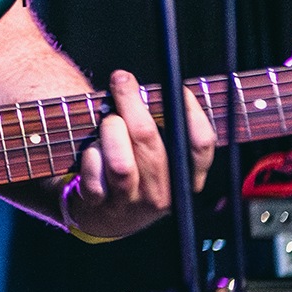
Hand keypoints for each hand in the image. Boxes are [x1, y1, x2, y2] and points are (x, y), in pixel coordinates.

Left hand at [61, 70, 215, 240]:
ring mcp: (130, 203)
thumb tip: (157, 84)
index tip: (176, 86)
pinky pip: (93, 176)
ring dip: (110, 131)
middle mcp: (162, 194)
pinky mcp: (99, 206)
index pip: (201, 143)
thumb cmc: (135, 165)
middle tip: (121, 80)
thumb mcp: (160, 150)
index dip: (190, 110)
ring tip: (107, 120)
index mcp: (185, 177)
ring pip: (121, 164)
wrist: (104, 211)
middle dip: (131, 103)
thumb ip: (166, 122)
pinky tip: (91, 149)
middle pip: (150, 141)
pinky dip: (90, 156)